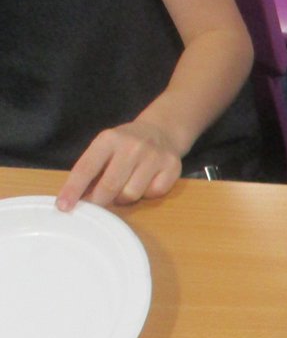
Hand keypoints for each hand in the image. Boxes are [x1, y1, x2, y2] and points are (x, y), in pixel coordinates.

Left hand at [56, 120, 182, 210]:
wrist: (162, 131)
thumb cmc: (126, 144)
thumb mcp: (105, 148)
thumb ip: (93, 170)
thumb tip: (78, 198)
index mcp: (108, 139)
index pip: (86, 168)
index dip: (73, 189)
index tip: (63, 207)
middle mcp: (132, 146)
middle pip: (110, 186)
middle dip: (100, 201)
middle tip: (98, 205)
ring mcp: (154, 156)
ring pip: (132, 194)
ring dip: (124, 199)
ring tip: (125, 188)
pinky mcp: (172, 167)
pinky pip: (154, 193)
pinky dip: (147, 194)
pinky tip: (147, 183)